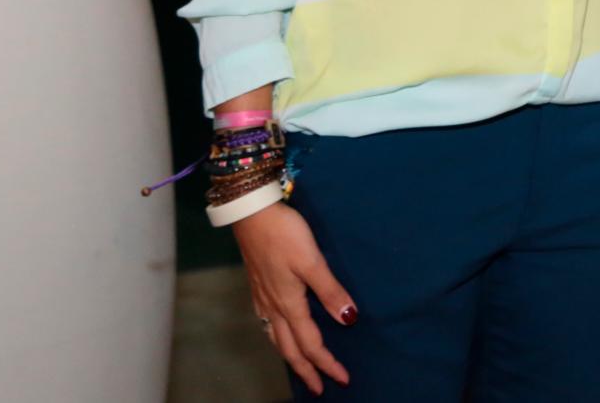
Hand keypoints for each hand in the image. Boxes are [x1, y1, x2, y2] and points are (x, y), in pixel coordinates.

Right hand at [233, 203, 355, 395]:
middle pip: (290, 349)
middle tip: (321, 387)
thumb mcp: (312, 261)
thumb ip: (330, 290)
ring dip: (291, 357)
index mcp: (289, 303)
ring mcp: (262, 298)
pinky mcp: (258, 287)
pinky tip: (281, 334)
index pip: (311, 344)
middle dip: (306, 371)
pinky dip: (278, 339)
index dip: (327, 364)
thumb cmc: (284, 233)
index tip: (343, 379)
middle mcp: (273, 307)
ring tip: (302, 369)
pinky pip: (268, 324)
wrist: (251, 213)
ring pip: (276, 339)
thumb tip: (348, 319)